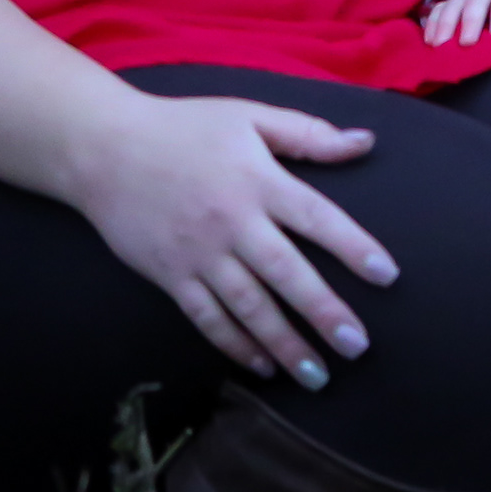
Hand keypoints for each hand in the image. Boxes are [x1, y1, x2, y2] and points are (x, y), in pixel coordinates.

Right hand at [63, 89, 400, 388]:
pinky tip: (263, 366)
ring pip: (249, 307)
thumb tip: (366, 142)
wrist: (104, 149)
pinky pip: (208, 318)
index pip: (317, 218)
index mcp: (258, 180)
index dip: (354, 247)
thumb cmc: (184, 128)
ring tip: (318, 375)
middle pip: (286, 273)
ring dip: (284, 343)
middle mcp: (232, 221)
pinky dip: (236, 345)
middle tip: (358, 346)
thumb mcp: (249, 116)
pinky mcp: (171, 276)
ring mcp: (199, 254)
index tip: (387, 276)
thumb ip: (308, 133)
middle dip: (324, 312)